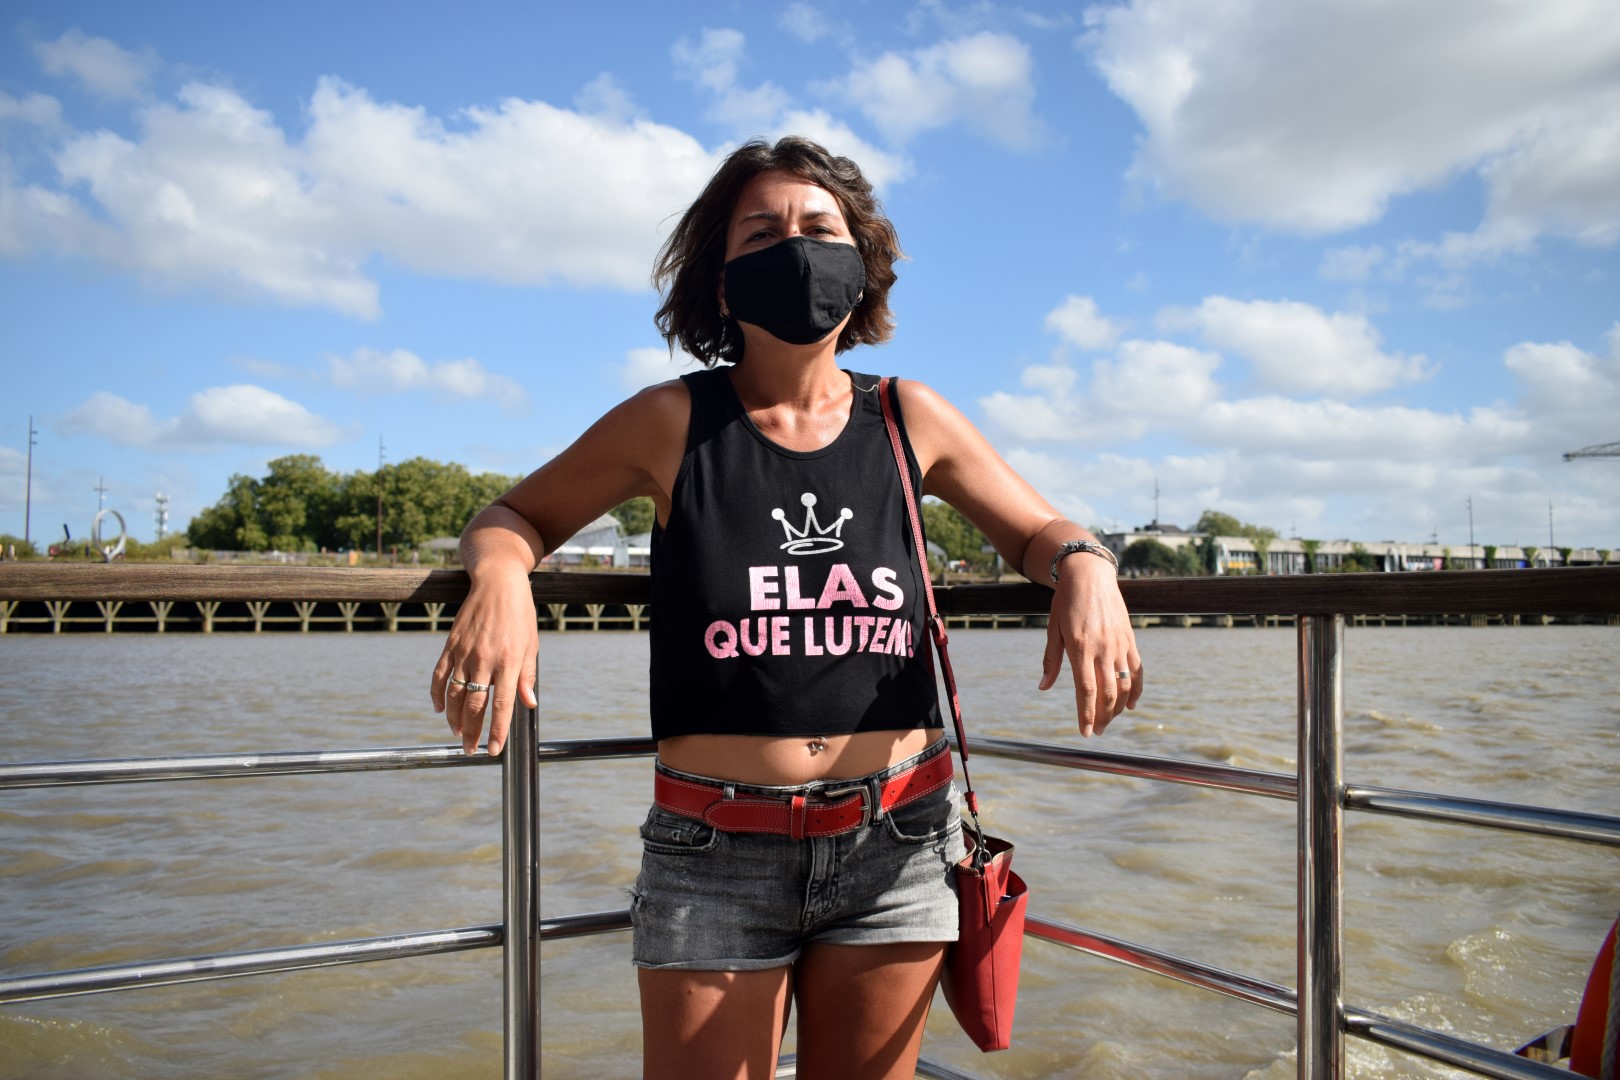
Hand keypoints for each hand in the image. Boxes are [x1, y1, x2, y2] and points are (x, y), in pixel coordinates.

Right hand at [430, 568, 538, 755]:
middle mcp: (485, 659)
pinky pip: (440, 675)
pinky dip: (437, 695)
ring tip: (458, 734)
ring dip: (455, 718)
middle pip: (475, 705)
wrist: (497, 580)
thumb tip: (529, 704)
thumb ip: (527, 676)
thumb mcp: (531, 643)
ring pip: (455, 694)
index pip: (502, 705)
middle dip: (472, 732)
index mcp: (509, 661)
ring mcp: (465, 652)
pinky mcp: (451, 644)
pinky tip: (440, 709)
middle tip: (470, 750)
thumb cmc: (520, 613)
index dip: (497, 730)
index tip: (493, 750)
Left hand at [1037, 556, 1142, 735]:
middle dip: (1102, 717)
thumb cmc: (1066, 602)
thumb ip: (1051, 660)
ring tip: (1108, 721)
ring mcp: (1119, 645)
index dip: (1086, 714)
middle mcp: (1103, 648)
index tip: (1085, 733)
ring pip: (1124, 685)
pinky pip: (1137, 671)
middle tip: (1096, 731)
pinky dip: (1136, 690)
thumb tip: (1043, 687)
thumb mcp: (1053, 629)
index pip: (1086, 690)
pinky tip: (1129, 705)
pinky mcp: (1130, 640)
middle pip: (1107, 692)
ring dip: (1117, 708)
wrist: (1090, 575)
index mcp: (1081, 647)